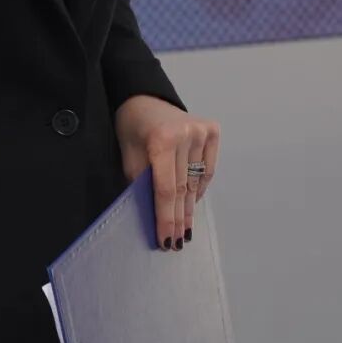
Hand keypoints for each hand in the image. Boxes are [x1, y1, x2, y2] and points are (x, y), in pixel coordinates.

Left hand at [113, 94, 220, 250]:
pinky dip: (200, 188)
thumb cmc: (132, 129)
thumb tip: (154, 218)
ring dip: (190, 208)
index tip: (165, 241)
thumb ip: (141, 185)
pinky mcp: (212, 130)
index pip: (166, 189)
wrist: (144, 99)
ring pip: (196, 182)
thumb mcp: (129, 157)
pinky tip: (192, 204)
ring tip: (185, 230)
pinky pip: (208, 169)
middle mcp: (186, 134)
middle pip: (182, 188)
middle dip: (178, 219)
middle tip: (176, 243)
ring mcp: (202, 131)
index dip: (165, 218)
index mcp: (162, 139)